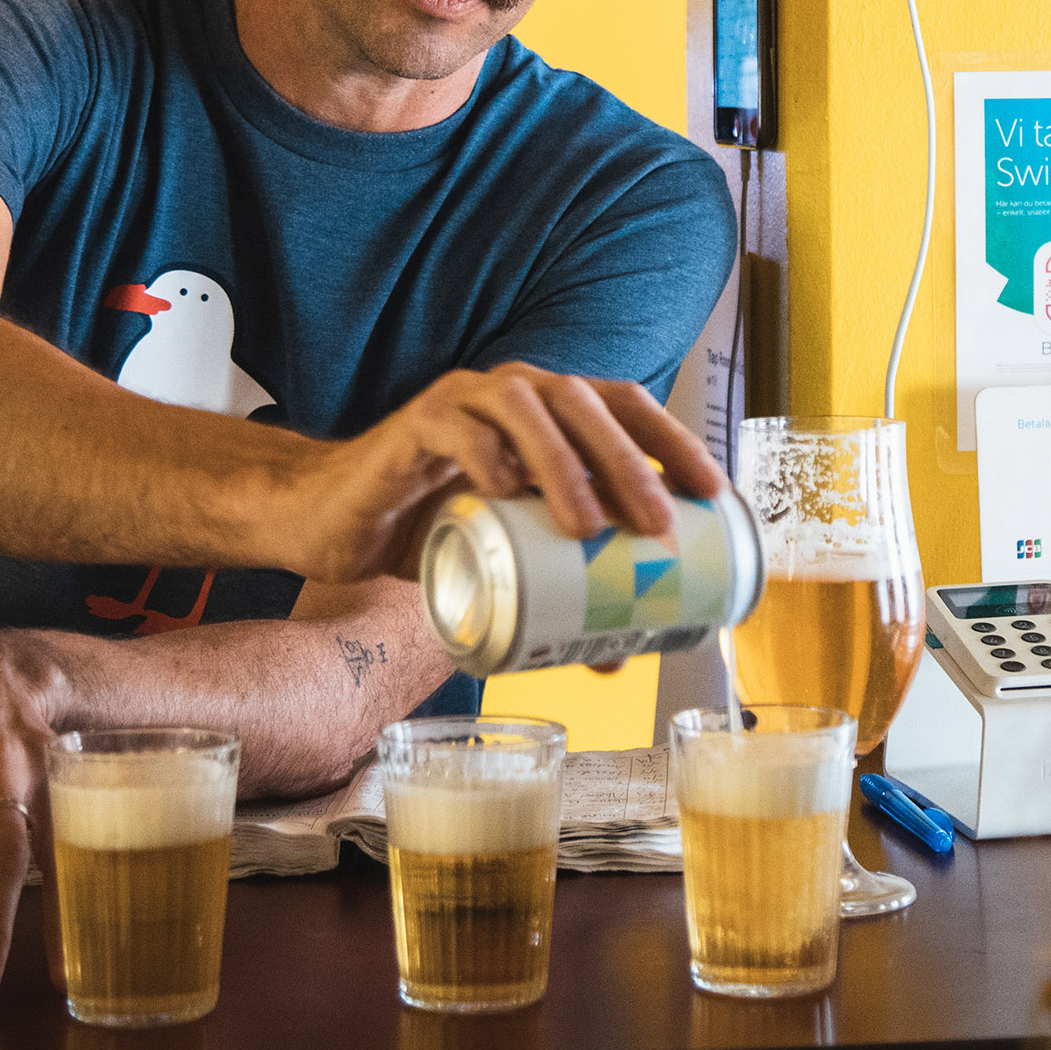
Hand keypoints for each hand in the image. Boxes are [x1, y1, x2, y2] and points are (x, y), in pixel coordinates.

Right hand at [279, 361, 726, 581]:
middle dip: (627, 462)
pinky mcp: (413, 426)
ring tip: (587, 525)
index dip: (673, 442)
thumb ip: (556, 595)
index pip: (625, 406)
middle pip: (584, 404)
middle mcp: (514, 392)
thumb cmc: (430, 530)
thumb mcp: (504, 560)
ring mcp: (463, 402)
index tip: (712, 494)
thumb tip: (622, 657)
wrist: (338, 522)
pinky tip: (505, 489)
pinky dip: (485, 453)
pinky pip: (456, 427)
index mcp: (549, 412)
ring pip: (525, 407)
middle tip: (656, 526)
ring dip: (564, 461)